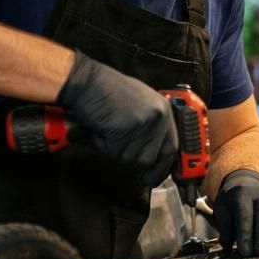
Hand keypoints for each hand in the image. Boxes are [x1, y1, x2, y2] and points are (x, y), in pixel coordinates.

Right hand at [57, 52, 177, 188]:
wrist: (87, 81)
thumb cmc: (108, 91)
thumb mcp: (141, 104)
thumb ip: (151, 126)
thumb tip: (153, 154)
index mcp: (164, 110)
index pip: (172, 148)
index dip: (163, 167)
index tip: (154, 178)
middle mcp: (158, 118)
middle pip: (149, 158)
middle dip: (130, 155)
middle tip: (117, 143)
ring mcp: (143, 125)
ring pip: (130, 157)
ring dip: (115, 148)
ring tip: (109, 126)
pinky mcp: (126, 130)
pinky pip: (114, 151)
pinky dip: (103, 144)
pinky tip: (101, 126)